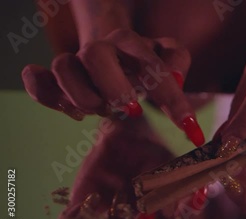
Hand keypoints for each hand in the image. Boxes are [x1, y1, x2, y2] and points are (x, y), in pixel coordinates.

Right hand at [22, 29, 204, 146]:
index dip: (174, 100)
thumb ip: (178, 62)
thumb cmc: (145, 64)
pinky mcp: (56, 78)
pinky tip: (68, 110)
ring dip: (83, 97)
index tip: (190, 130)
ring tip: (101, 111)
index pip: (155, 68)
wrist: (114, 55)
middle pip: (95, 54)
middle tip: (132, 111)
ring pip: (64, 67)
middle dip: (114, 88)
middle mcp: (103, 48)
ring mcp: (77, 62)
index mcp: (134, 45)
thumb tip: (177, 78)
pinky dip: (45, 93)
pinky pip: (39, 80)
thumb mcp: (168, 59)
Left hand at [57, 118, 176, 218]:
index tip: (175, 202)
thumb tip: (174, 208)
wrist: (128, 138)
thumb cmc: (154, 157)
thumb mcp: (172, 168)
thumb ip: (177, 189)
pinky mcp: (82, 212)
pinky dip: (78, 218)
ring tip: (114, 213)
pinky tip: (93, 196)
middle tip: (144, 218)